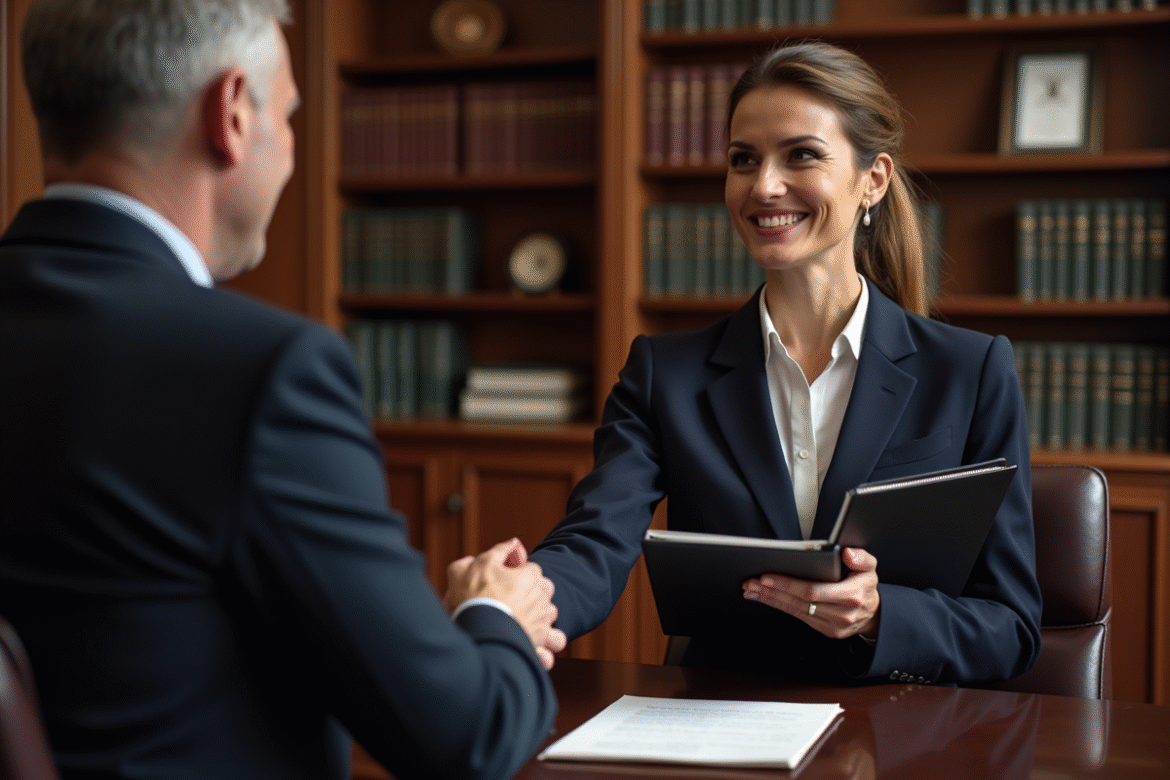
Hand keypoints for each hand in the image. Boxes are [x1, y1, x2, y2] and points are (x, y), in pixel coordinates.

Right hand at [445, 538, 566, 669]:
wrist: (478, 632)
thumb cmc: (475, 596)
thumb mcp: (479, 563)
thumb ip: (500, 550)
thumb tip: (515, 543)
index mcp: (532, 575)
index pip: (530, 569)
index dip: (514, 574)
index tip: (499, 583)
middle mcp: (543, 595)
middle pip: (541, 589)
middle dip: (527, 593)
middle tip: (505, 601)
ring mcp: (544, 619)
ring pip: (547, 613)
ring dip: (537, 616)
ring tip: (515, 622)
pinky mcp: (542, 640)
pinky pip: (555, 640)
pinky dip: (548, 641)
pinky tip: (533, 640)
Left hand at [742, 547, 880, 640]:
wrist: (874, 614)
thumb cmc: (866, 586)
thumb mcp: (870, 567)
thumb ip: (861, 558)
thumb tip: (847, 553)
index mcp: (851, 595)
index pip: (813, 590)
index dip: (788, 584)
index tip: (768, 576)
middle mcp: (841, 613)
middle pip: (799, 602)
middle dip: (772, 592)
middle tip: (751, 582)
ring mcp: (833, 625)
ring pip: (796, 611)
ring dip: (771, 600)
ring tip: (752, 590)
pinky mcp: (826, 630)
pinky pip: (799, 617)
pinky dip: (780, 606)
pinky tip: (766, 598)